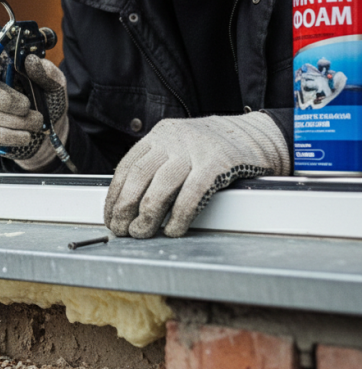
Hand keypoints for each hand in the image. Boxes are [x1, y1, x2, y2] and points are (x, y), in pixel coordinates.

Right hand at [0, 46, 68, 170]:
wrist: (46, 135)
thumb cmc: (47, 104)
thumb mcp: (55, 86)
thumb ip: (46, 72)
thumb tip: (30, 61)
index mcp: (0, 68)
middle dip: (6, 100)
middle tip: (27, 107)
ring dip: (14, 121)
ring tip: (35, 123)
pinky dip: (8, 135)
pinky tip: (25, 136)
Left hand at [104, 112, 290, 237]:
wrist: (258, 135)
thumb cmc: (214, 149)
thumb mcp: (179, 148)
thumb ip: (156, 167)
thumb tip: (128, 204)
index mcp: (159, 136)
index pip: (126, 167)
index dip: (114, 195)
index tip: (110, 216)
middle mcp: (174, 140)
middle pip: (139, 176)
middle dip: (125, 207)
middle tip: (121, 229)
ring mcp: (196, 150)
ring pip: (161, 187)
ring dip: (147, 215)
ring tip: (141, 233)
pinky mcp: (217, 163)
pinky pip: (191, 194)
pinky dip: (179, 216)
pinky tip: (173, 230)